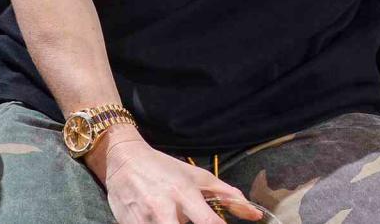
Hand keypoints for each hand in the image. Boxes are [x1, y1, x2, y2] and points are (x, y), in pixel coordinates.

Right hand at [95, 133, 261, 223]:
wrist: (125, 161)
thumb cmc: (165, 169)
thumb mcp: (198, 176)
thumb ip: (226, 194)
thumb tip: (254, 213)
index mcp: (185, 193)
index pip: (208, 222)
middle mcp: (165, 208)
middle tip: (196, 223)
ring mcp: (145, 220)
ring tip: (178, 220)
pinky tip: (163, 221)